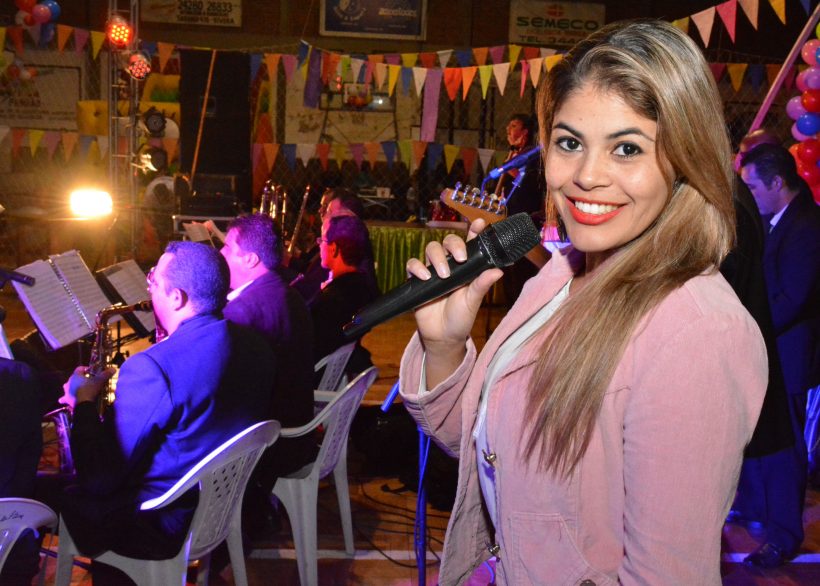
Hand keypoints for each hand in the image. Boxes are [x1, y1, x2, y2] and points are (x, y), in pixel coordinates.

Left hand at [60, 365, 115, 409]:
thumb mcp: (99, 381)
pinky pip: (64, 398)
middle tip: (87, 381)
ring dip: (71, 387)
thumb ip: (106, 374)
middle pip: (74, 377)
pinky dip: (65, 398)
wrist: (83, 403)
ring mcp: (67, 391)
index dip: (86, 369)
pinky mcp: (66, 399)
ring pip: (67, 387)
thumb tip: (114, 369)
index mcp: (76, 376)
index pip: (80, 368)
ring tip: (77, 389)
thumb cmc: (89, 389)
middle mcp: (69, 382)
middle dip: (79, 379)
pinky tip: (64, 400)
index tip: (92, 371)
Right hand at [407, 219, 502, 384]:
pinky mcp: (417, 280)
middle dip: (454, 244)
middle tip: (460, 258)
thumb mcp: (474, 301)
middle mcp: (450, 265)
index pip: (471, 243)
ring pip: (431, 249)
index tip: (481, 223)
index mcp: (467, 267)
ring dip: (437, 257)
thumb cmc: (461, 317)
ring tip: (444, 275)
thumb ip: (482, 284)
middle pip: (448, 241)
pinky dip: (417, 267)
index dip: (475, 231)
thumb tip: (499, 270)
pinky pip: (413, 264)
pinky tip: (425, 276)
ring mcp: (433, 270)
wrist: (443, 336)